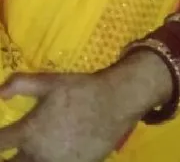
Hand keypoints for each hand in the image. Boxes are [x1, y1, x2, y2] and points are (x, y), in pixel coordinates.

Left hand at [0, 50, 170, 161]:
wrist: (114, 103)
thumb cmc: (80, 90)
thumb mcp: (49, 82)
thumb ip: (21, 84)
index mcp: (29, 132)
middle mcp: (38, 155)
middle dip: (6, 159)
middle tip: (9, 153)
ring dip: (26, 161)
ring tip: (29, 154)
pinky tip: (50, 155)